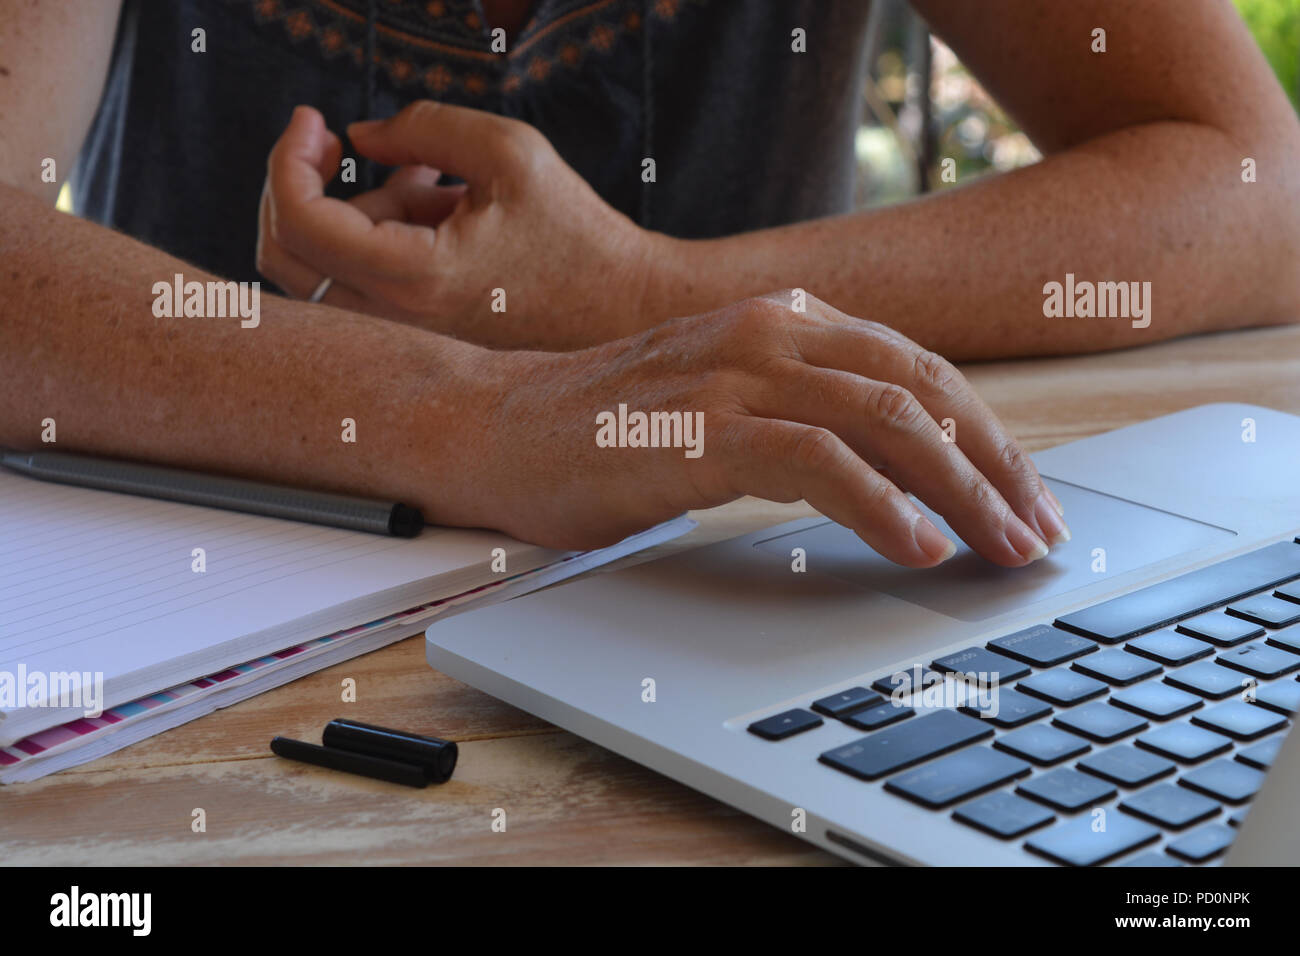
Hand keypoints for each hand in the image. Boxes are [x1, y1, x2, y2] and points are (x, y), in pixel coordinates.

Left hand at [256, 103, 663, 348]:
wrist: (619, 304)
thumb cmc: (576, 233)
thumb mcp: (510, 152)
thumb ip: (424, 127)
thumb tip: (362, 136)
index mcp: (417, 277)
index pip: (302, 223)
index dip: (288, 159)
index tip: (314, 120)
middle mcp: (400, 320)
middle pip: (285, 257)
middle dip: (294, 185)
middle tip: (329, 142)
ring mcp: (405, 334)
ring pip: (321, 269)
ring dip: (354, 210)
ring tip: (428, 182)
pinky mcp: (418, 333)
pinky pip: (360, 281)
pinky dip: (379, 235)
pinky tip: (434, 205)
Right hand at [459, 292, 1068, 566]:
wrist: (499, 428)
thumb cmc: (611, 430)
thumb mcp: (726, 404)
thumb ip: (803, 415)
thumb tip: (900, 478)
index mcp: (785, 321)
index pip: (919, 372)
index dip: (988, 438)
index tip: (1027, 498)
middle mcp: (772, 331)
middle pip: (923, 392)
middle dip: (997, 468)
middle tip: (1038, 533)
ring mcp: (736, 373)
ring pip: (887, 421)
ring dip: (961, 492)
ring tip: (1003, 551)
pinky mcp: (701, 426)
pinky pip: (817, 462)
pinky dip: (881, 506)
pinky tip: (920, 546)